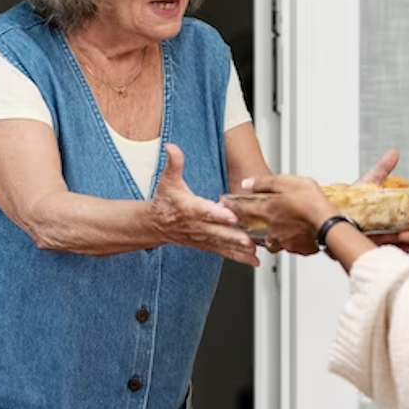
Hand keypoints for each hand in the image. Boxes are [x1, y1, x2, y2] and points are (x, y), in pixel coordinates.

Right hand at [148, 144, 258, 265]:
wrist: (155, 224)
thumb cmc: (165, 201)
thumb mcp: (168, 180)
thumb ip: (174, 164)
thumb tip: (172, 147)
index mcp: (188, 208)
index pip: (203, 211)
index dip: (217, 214)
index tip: (231, 215)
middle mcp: (195, 225)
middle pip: (216, 231)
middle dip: (232, 236)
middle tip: (248, 239)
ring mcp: (201, 237)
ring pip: (221, 244)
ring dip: (237, 249)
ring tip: (253, 252)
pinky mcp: (206, 245)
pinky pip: (223, 252)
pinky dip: (238, 258)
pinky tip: (253, 261)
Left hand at [224, 174, 335, 255]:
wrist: (329, 225)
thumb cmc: (312, 203)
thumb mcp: (287, 182)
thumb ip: (265, 183)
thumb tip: (247, 183)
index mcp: (268, 211)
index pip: (242, 209)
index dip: (231, 205)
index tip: (224, 203)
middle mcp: (271, 229)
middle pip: (252, 230)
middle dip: (247, 226)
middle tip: (246, 222)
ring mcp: (282, 241)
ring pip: (268, 241)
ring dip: (267, 236)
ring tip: (273, 230)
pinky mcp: (295, 248)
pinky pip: (286, 247)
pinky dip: (287, 242)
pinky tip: (293, 236)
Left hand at [353, 148, 408, 252]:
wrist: (332, 212)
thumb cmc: (352, 197)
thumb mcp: (370, 181)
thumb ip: (383, 168)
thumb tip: (394, 152)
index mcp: (390, 207)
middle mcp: (386, 221)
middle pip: (405, 231)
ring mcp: (379, 232)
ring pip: (396, 241)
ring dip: (406, 246)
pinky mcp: (370, 242)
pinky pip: (383, 248)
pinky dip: (392, 251)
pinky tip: (398, 253)